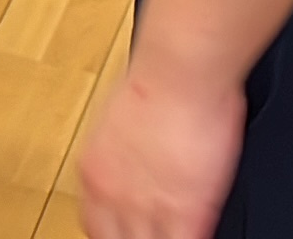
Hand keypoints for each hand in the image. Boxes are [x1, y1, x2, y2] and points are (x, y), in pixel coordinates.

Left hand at [77, 56, 244, 238]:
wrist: (179, 70)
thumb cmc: (158, 79)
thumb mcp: (121, 122)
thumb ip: (125, 154)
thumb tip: (138, 162)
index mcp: (95, 170)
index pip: (94, 223)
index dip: (111, 233)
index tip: (124, 233)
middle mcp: (112, 193)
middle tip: (149, 234)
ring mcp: (147, 206)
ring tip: (173, 233)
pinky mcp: (186, 209)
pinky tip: (197, 236)